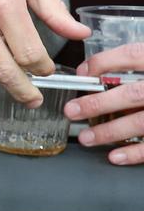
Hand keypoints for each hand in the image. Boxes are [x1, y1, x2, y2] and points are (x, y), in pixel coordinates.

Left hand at [66, 42, 143, 163]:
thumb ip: (138, 61)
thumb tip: (95, 70)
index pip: (132, 54)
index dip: (103, 62)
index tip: (83, 73)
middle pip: (132, 93)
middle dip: (98, 103)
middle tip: (73, 111)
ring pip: (141, 122)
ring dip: (110, 131)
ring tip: (87, 138)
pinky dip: (136, 152)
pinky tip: (115, 156)